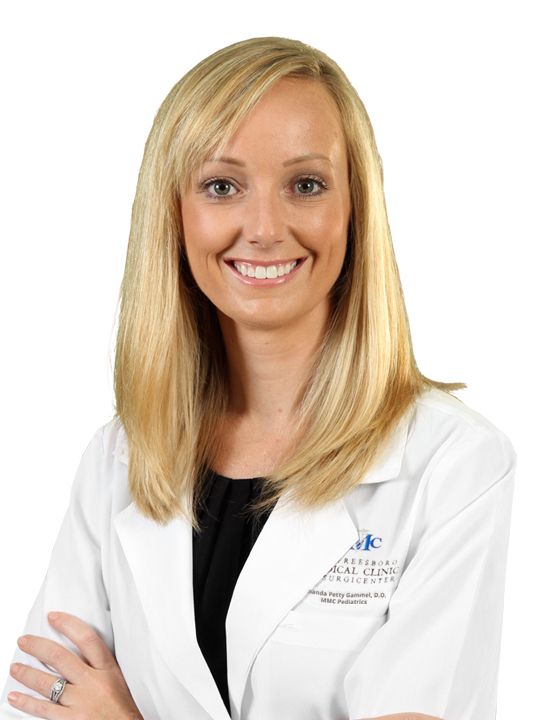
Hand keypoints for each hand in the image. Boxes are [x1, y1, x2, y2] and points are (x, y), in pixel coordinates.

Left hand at [8, 611, 142, 718]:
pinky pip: (44, 709)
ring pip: (48, 683)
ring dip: (27, 674)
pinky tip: (15, 697)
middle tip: (23, 641)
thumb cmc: (122, 708)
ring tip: (14, 668)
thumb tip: (76, 651)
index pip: (87, 638)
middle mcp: (93, 683)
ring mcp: (81, 703)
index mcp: (108, 669)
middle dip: (38, 646)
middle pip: (60, 657)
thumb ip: (100, 665)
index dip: (68, 624)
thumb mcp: (117, 679)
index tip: (53, 617)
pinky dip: (27, 702)